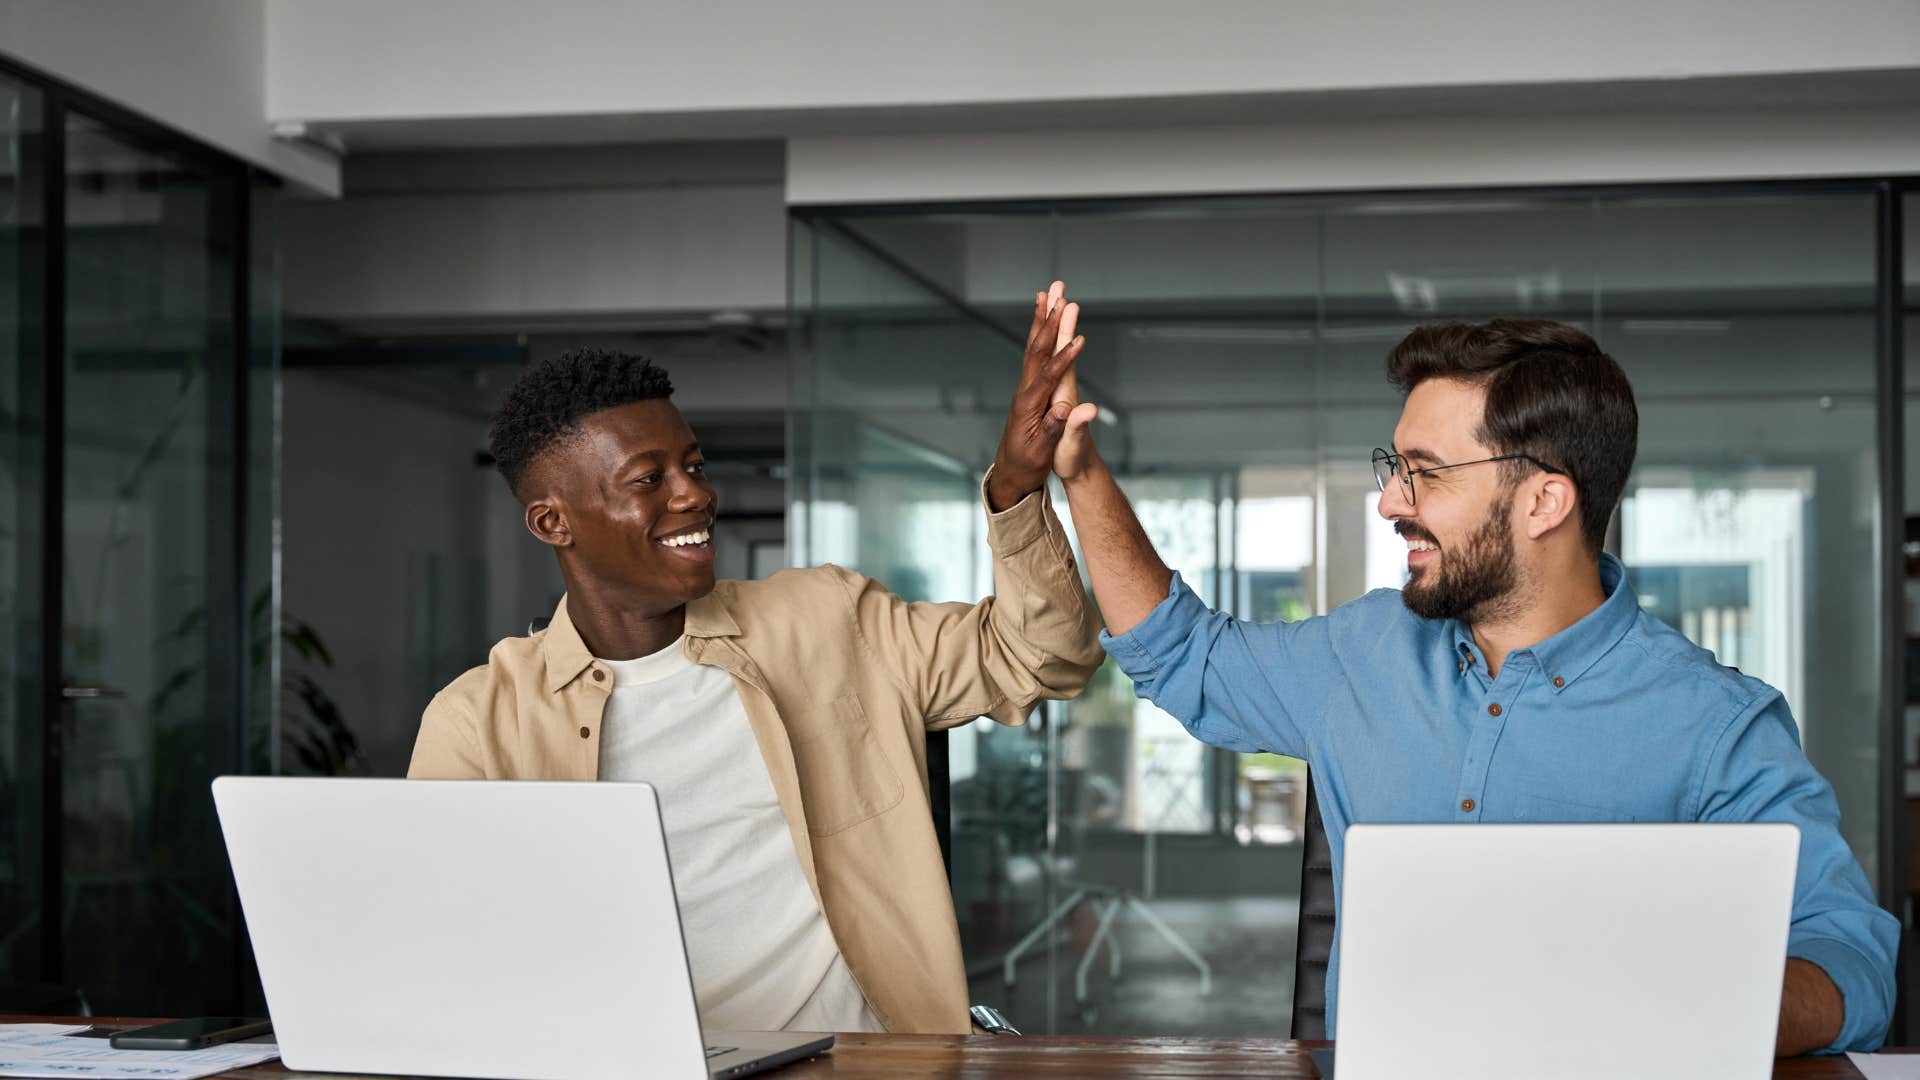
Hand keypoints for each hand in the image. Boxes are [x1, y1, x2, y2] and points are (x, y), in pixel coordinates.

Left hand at [987, 281, 1087, 510]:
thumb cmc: (1028, 464)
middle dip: (1048, 320)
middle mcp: (1025, 391)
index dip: (1063, 357)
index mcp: (1029, 405)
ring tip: (1048, 293)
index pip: (1048, 375)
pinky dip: (1040, 336)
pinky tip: (1043, 323)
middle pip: (1037, 349)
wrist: (1011, 473)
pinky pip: (1035, 356)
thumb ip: (1055, 428)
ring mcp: (1025, 389)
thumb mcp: (1043, 452)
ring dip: (1042, 320)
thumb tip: (1067, 409)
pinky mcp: (1029, 390)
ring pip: (1034, 347)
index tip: (1078, 338)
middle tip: (1057, 293)